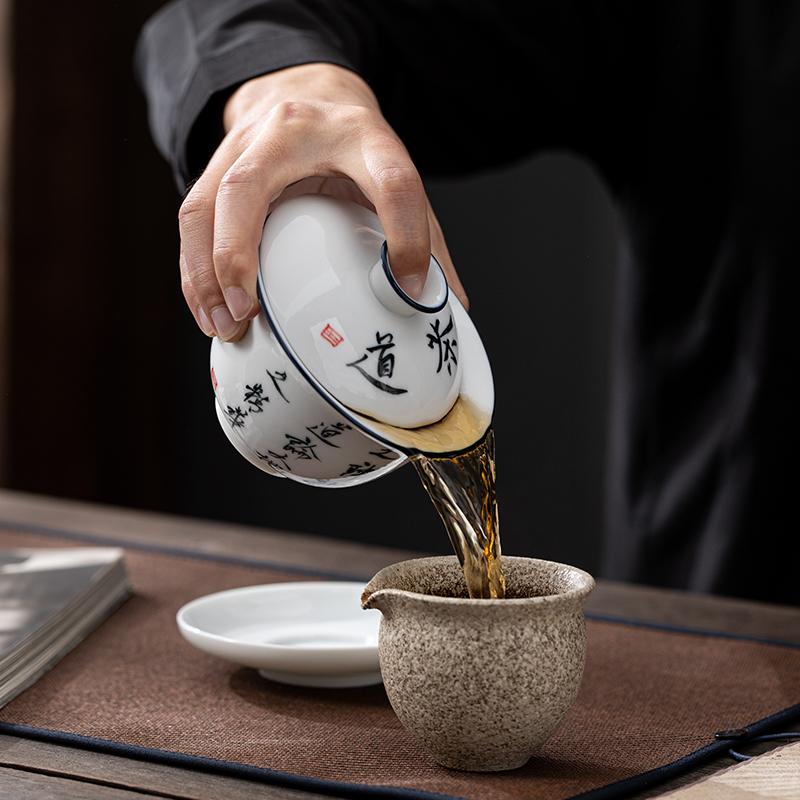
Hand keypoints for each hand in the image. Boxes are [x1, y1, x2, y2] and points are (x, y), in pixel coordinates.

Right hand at [178, 63, 467, 340]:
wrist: (303, 87)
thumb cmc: (355, 145)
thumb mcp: (396, 177)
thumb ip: (424, 238)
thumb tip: (447, 309)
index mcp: (362, 136)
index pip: (390, 181)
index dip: (406, 234)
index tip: (408, 284)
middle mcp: (293, 131)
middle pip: (249, 186)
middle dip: (238, 255)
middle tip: (249, 313)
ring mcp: (244, 144)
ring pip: (203, 205)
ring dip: (204, 274)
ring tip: (223, 325)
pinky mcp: (215, 163)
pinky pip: (190, 219)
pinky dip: (194, 271)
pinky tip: (208, 310)